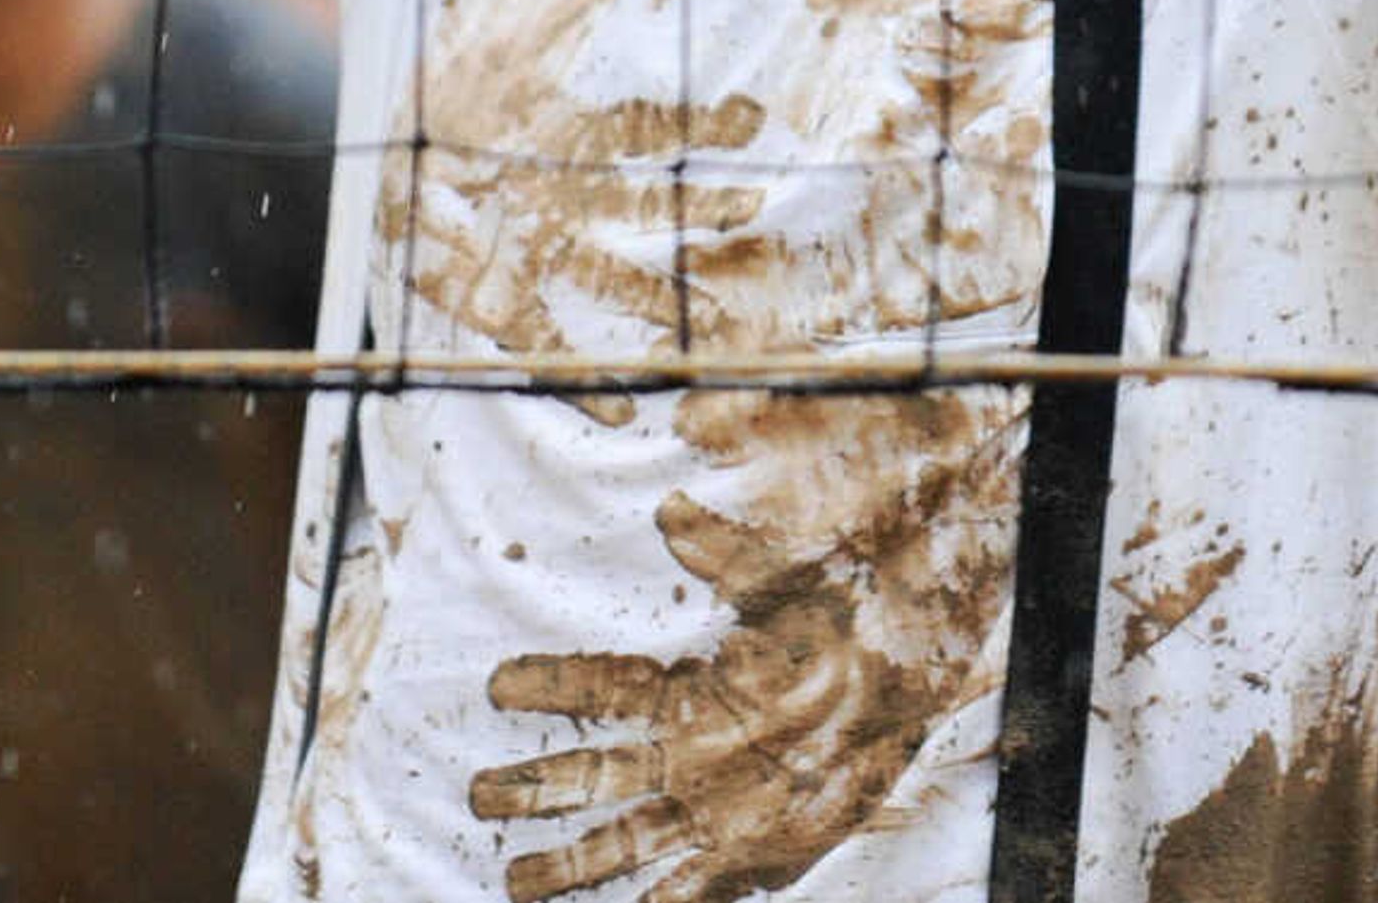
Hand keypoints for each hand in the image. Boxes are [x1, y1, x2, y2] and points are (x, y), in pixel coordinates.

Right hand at [466, 390, 1011, 902]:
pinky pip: (693, 886)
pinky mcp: (748, 851)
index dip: (552, 688)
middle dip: (537, 789)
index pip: (604, 690)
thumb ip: (726, 555)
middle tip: (479, 795)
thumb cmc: (834, 632)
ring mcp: (711, 808)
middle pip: (595, 776)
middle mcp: (685, 755)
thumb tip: (672, 511)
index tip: (497, 686)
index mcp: (686, 693)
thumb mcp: (783, 587)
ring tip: (516, 884)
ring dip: (572, 863)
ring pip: (626, 840)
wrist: (898, 689)